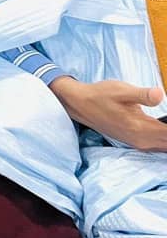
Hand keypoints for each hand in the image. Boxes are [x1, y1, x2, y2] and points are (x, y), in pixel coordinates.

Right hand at [50, 77, 166, 150]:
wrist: (79, 104)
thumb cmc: (100, 95)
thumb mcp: (121, 90)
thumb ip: (142, 94)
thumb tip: (161, 94)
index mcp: (141, 129)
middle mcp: (143, 141)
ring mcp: (140, 144)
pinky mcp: (137, 142)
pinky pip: (161, 147)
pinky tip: (166, 132)